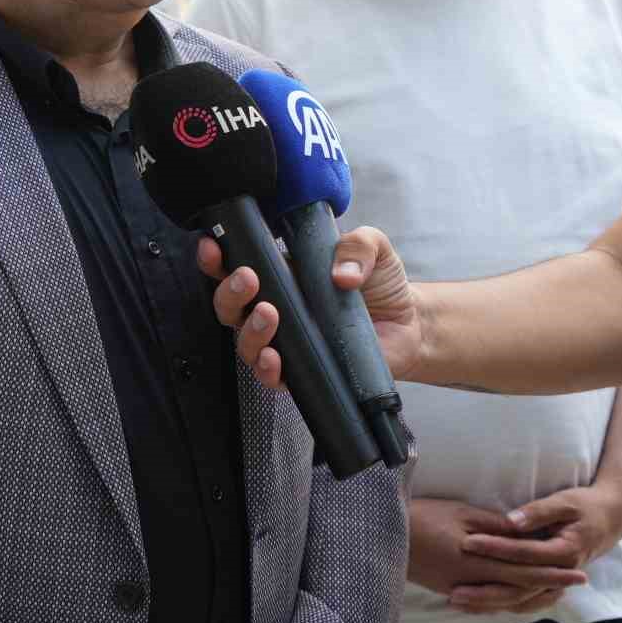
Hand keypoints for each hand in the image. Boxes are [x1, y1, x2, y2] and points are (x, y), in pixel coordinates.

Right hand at [202, 225, 422, 387]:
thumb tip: (341, 273)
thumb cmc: (382, 284)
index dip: (216, 258)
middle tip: (248, 279)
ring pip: (244, 341)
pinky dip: (267, 368)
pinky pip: (271, 376)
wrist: (409, 325)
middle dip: (229, 292)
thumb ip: (358, 246)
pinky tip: (275, 358)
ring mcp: (286, 342)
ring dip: (250, 329)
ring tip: (270, 313)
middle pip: (229, 306)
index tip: (213, 247)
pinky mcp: (301, 371)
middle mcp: (275, 309)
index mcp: (280, 275)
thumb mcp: (374, 248)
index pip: (235, 265)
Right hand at [409, 498, 587, 614]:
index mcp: (477, 559)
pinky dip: (508, 600)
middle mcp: (472, 580)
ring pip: (505, 598)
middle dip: (551, 584)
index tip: (577, 569)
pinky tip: (518, 596)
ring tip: (555, 590)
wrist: (385, 534)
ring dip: (532, 594)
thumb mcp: (460, 514)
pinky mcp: (450, 590)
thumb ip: (494, 527)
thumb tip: (523, 532)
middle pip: (519, 586)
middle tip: (578, 582)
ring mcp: (461, 588)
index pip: (524, 568)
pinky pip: (487, 601)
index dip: (552, 570)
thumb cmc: (422, 517)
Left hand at [459, 483, 621, 600]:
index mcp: (565, 551)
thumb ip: (538, 512)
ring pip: (521, 600)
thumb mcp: (565, 501)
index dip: (494, 548)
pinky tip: (480, 606)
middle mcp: (561, 573)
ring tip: (460, 601)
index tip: (467, 542)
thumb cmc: (585, 506)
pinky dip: (504, 605)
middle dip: (485, 589)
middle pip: (519, 587)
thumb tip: (511, 521)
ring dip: (490, 603)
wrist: (610, 520)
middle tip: (454, 589)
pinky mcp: (551, 585)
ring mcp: (556, 583)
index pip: (523, 552)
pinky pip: (526, 601)